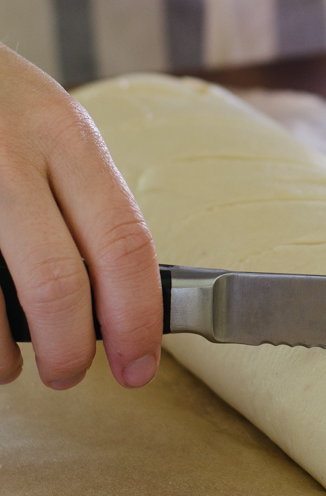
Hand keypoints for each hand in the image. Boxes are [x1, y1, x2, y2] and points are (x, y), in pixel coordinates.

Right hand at [0, 47, 162, 389]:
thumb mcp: (47, 122)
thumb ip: (78, 194)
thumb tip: (118, 292)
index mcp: (63, 133)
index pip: (122, 240)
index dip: (137, 316)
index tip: (141, 363)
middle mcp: (9, 155)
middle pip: (58, 282)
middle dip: (71, 350)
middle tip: (71, 373)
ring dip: (4, 358)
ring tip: (13, 367)